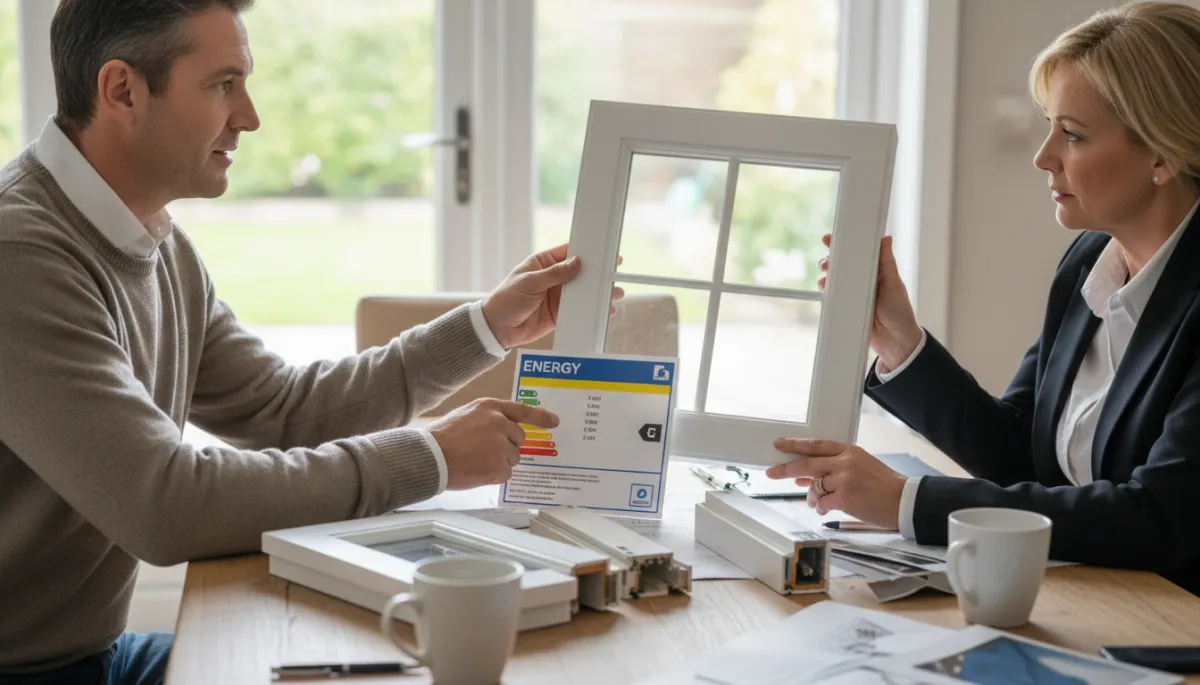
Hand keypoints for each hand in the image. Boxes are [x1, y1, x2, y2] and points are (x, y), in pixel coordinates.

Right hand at [428, 398, 557, 489]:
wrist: (429, 456)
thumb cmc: (442, 436)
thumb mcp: (467, 414)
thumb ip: (489, 418)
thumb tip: (505, 430)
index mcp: (491, 407)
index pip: (523, 410)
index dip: (541, 417)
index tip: (554, 421)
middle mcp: (500, 424)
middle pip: (519, 438)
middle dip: (508, 446)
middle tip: (484, 450)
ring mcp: (501, 446)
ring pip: (513, 457)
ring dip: (500, 461)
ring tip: (476, 460)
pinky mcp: (499, 467)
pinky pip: (506, 473)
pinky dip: (495, 475)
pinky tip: (477, 470)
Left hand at [481, 243, 624, 350]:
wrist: (497, 329)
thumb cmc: (506, 299)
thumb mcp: (529, 282)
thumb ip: (554, 273)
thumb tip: (577, 262)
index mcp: (543, 263)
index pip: (567, 253)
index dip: (585, 251)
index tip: (602, 251)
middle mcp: (552, 278)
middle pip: (579, 272)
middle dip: (596, 272)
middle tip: (614, 271)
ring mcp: (557, 296)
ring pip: (582, 292)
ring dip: (597, 292)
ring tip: (614, 292)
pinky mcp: (559, 314)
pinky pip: (579, 310)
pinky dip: (591, 310)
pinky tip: (603, 310)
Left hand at [765, 438, 906, 527]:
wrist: (903, 501)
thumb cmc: (883, 486)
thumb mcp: (860, 468)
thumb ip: (833, 470)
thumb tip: (803, 478)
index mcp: (849, 451)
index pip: (816, 444)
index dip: (795, 444)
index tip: (779, 444)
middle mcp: (845, 462)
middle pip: (807, 463)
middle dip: (785, 469)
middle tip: (771, 472)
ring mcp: (844, 479)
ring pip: (813, 487)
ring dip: (810, 497)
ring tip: (815, 502)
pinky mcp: (844, 497)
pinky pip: (821, 503)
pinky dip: (819, 507)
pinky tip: (823, 510)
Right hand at [818, 233, 921, 372]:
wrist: (895, 342)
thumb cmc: (900, 312)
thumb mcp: (894, 285)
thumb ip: (887, 263)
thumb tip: (886, 239)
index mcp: (877, 271)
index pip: (860, 253)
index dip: (847, 244)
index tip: (834, 237)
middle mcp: (864, 280)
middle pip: (844, 264)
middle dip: (833, 258)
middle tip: (827, 259)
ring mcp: (854, 293)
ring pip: (837, 278)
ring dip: (828, 274)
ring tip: (825, 274)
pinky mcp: (847, 306)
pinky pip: (834, 295)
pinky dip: (827, 290)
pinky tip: (824, 287)